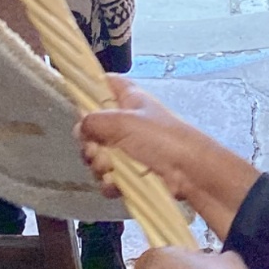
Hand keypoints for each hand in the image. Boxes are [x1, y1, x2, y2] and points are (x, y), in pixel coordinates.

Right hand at [76, 76, 207, 201]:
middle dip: (90, 143)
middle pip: (94, 127)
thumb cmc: (162, 139)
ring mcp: (130, 147)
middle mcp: (128, 121)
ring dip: (99, 165)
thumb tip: (80, 127)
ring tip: (110, 169)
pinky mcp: (133, 172)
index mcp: (129, 99)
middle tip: (96, 150)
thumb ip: (94, 122)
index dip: (89, 89)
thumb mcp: (123, 122)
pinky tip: (115, 185)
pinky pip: (109, 176)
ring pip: (99, 154)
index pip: (105, 83)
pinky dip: (110, 183)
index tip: (78, 104)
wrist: (190, 173)